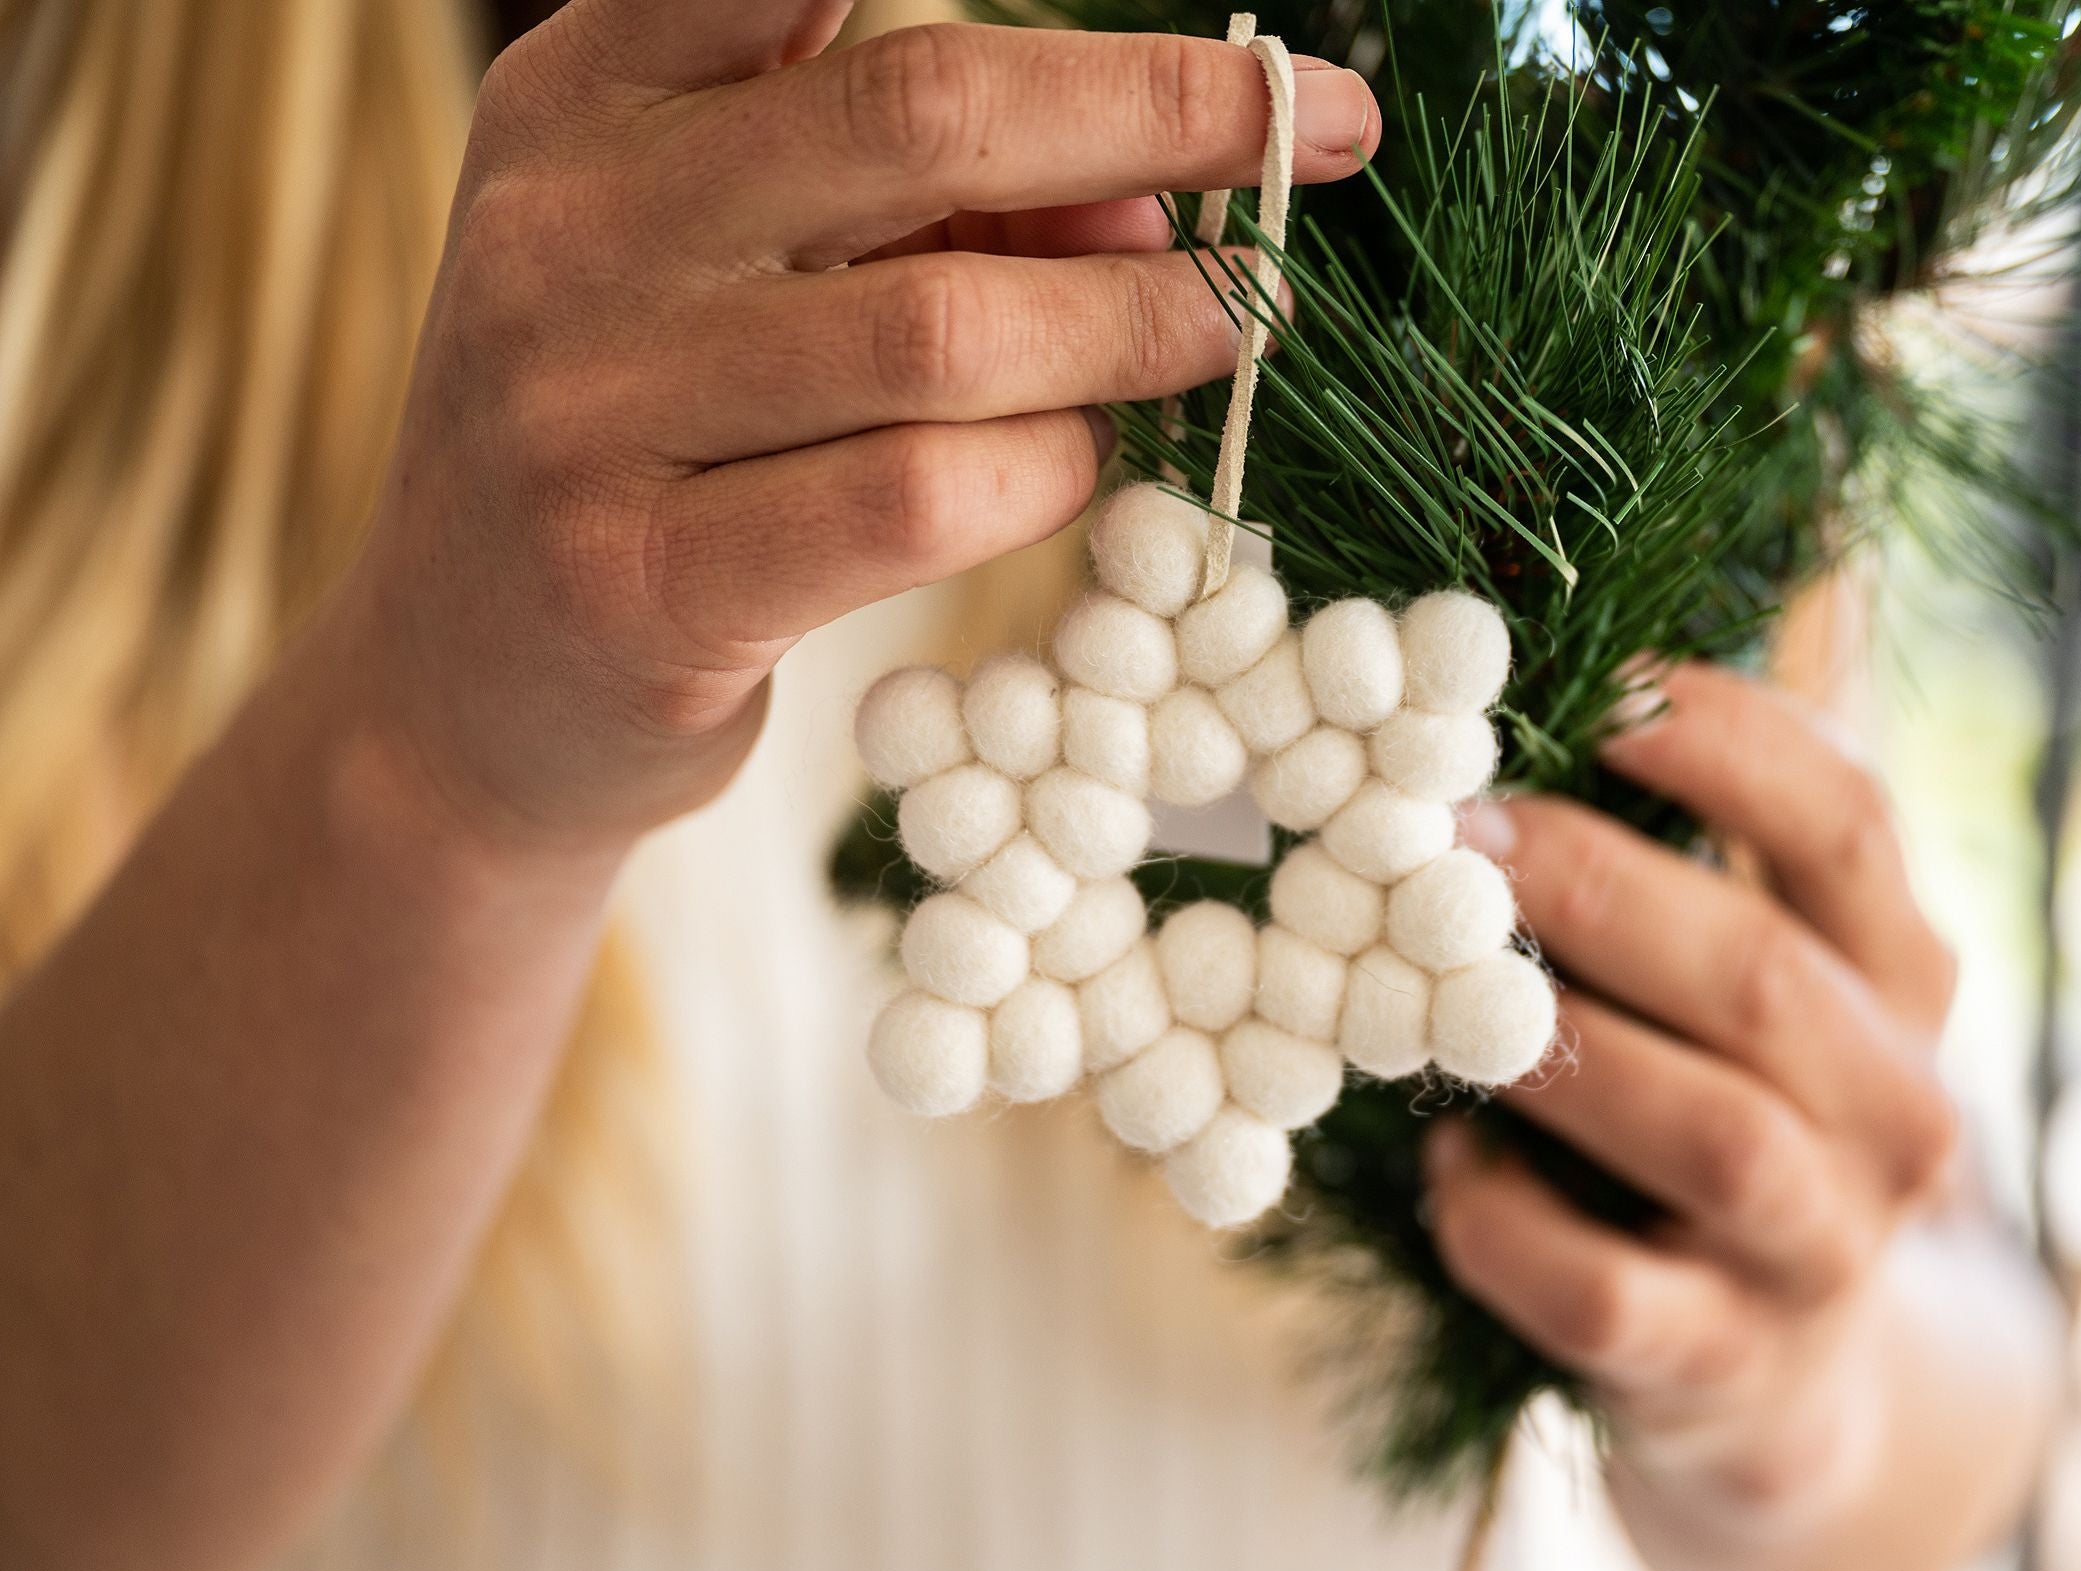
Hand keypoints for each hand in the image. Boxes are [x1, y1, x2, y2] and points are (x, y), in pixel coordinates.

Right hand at [316, 2, 1379, 857]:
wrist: (465, 691)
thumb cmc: (644, 444)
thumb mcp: (737, 276)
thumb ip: (911, 205)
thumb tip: (1147, 183)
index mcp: (582, 99)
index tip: (1203, 22)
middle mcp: (566, 228)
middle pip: (918, 114)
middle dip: (1154, 110)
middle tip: (1312, 134)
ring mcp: (590, 410)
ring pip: (943, 327)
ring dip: (1131, 319)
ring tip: (1226, 325)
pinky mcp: (645, 581)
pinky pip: (916, 499)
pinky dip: (1045, 472)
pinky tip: (1083, 461)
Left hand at [1428, 661, 1962, 1523]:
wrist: (1791, 1385)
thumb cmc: (1728, 1115)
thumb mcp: (1747, 984)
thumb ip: (1679, 854)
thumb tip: (1523, 683)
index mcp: (1900, 980)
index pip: (1846, 821)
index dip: (1714, 740)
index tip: (1583, 691)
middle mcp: (1895, 1111)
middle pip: (1759, 969)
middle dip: (1586, 884)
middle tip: (1446, 833)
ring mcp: (1822, 1252)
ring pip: (1709, 1132)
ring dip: (1555, 1048)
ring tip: (1429, 991)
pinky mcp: (1726, 1368)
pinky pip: (1603, 1290)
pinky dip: (1504, 1221)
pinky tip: (1449, 1168)